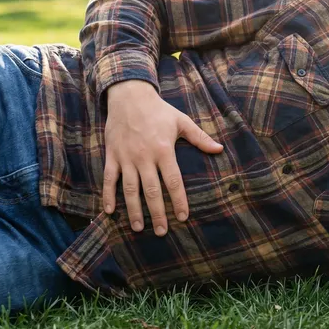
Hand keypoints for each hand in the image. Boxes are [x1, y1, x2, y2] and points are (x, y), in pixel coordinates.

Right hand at [103, 80, 222, 234]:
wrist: (129, 96)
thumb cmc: (158, 110)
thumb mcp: (181, 121)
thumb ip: (200, 137)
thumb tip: (219, 149)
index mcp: (163, 150)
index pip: (173, 181)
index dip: (179, 200)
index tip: (183, 217)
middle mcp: (144, 157)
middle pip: (152, 191)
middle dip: (158, 213)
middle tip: (162, 231)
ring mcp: (126, 158)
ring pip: (130, 189)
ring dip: (134, 210)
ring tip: (139, 227)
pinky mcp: (112, 156)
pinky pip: (109, 179)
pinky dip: (108, 195)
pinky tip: (110, 211)